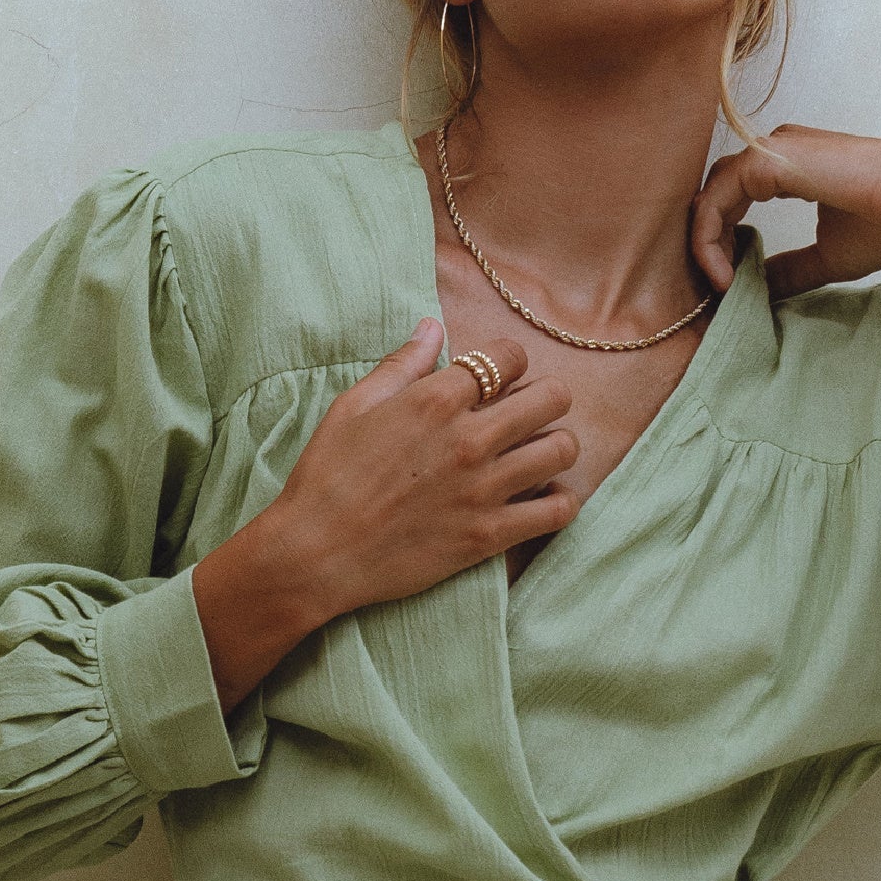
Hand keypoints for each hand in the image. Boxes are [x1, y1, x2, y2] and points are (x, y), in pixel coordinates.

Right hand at [267, 322, 580, 619]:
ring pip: (562, 450)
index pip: (510, 356)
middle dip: (546, 398)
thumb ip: (402, 365)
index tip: (500, 378)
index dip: (510, 361)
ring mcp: (484, 489)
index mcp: (436, 400)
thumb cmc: (327, 476)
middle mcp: (469, 439)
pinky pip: (558, 511)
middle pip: (552, 397)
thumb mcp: (355, 406)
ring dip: (557, 446)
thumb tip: (433, 326)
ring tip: (539, 454)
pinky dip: (561, 502)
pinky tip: (543, 498)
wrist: (318, 553)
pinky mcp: (490, 535)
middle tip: (529, 413)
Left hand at [690, 123, 880, 302]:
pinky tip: (724, 274)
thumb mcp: (827, 255)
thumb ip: (790, 269)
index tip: (733, 285)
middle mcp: (773, 151)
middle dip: (707, 245)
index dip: (722, 243)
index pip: (732, 199)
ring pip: (709, 196)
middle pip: (715, 196)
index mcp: (786, 166)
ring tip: (721, 285)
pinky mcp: (767, 161)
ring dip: (705, 245)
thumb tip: (759, 291)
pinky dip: (708, 238)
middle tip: (718, 288)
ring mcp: (769, 151)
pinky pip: (715, 199)